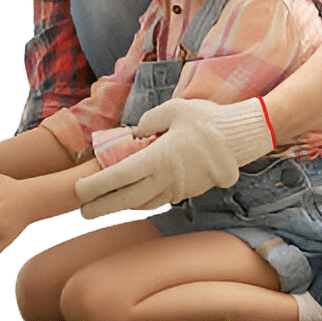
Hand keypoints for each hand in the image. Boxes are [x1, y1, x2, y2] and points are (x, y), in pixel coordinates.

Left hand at [76, 97, 274, 218]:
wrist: (242, 137)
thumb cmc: (208, 119)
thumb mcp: (175, 109)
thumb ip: (150, 120)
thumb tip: (134, 133)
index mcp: (159, 157)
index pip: (120, 176)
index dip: (96, 185)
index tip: (78, 190)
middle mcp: (167, 179)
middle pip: (127, 199)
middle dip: (102, 206)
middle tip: (82, 212)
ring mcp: (179, 188)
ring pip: (144, 203)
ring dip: (122, 206)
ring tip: (103, 205)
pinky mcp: (189, 191)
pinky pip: (160, 199)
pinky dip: (142, 200)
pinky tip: (133, 196)